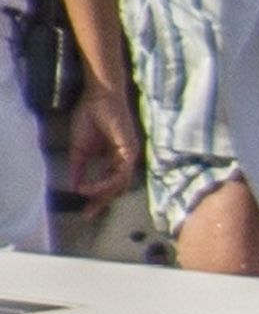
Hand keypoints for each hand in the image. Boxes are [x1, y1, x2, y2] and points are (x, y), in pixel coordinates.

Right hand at [67, 83, 139, 214]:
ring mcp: (129, 155)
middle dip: (102, 201)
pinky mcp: (130, 151)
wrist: (97, 98)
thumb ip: (79, 169)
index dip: (98, 198)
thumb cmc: (89, 117)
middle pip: (118, 187)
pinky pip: (120, 174)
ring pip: (120, 183)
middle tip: (88, 214)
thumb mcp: (79, 149)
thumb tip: (73, 187)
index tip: (86, 212)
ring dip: (102, 193)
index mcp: (114, 158)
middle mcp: (124, 159)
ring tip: (86, 198)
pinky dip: (104, 183)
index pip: (110, 183)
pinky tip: (89, 187)